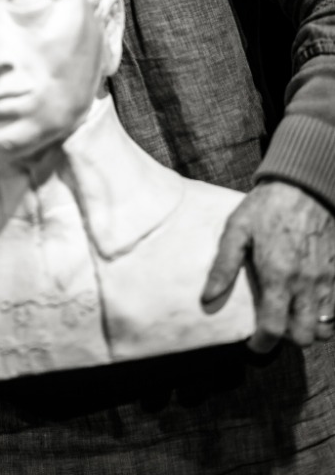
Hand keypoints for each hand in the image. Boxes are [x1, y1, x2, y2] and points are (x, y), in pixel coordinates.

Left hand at [202, 180, 334, 352]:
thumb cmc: (266, 206)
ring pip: (324, 327)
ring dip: (308, 328)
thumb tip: (208, 298)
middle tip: (273, 327)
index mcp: (277, 275)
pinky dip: (324, 313)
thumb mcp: (237, 229)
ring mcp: (325, 279)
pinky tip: (307, 301)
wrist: (304, 186)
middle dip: (287, 339)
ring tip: (290, 315)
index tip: (253, 343)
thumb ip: (223, 266)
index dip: (263, 344)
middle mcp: (305, 283)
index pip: (275, 329)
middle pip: (304, 336)